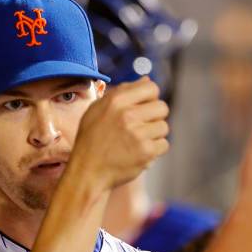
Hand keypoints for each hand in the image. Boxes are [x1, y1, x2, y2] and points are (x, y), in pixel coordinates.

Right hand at [69, 77, 169, 192]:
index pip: (151, 88)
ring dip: (154, 135)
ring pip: (163, 127)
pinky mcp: (145, 152)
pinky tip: (139, 153)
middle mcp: (127, 115)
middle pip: (162, 107)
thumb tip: (147, 79)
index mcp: (116, 101)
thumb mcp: (97, 110)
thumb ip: (121, 92)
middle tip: (141, 128)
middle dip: (155, 117)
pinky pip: (164, 145)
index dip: (150, 98)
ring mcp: (137, 134)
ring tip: (137, 142)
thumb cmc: (91, 140)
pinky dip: (154, 150)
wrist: (87, 172)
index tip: (143, 108)